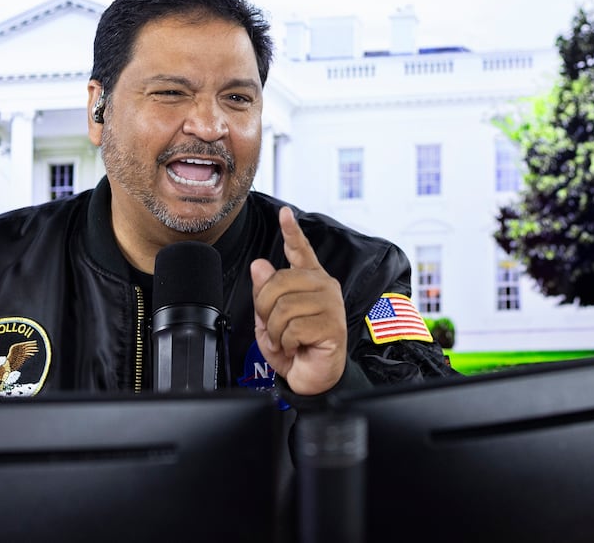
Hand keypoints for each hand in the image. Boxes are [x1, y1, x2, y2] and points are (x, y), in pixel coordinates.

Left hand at [249, 207, 347, 395]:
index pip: (300, 251)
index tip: (284, 213)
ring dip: (275, 331)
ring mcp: (330, 304)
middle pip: (277, 283)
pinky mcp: (332, 325)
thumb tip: (260, 265)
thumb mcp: (270, 319)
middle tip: (274, 327)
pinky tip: (296, 346)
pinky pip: (292, 328)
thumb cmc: (295, 348)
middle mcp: (323, 287)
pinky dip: (286, 343)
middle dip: (265, 310)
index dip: (291, 231)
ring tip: (286, 340)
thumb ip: (266, 292)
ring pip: (283, 307)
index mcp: (310, 281)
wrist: (313, 380)